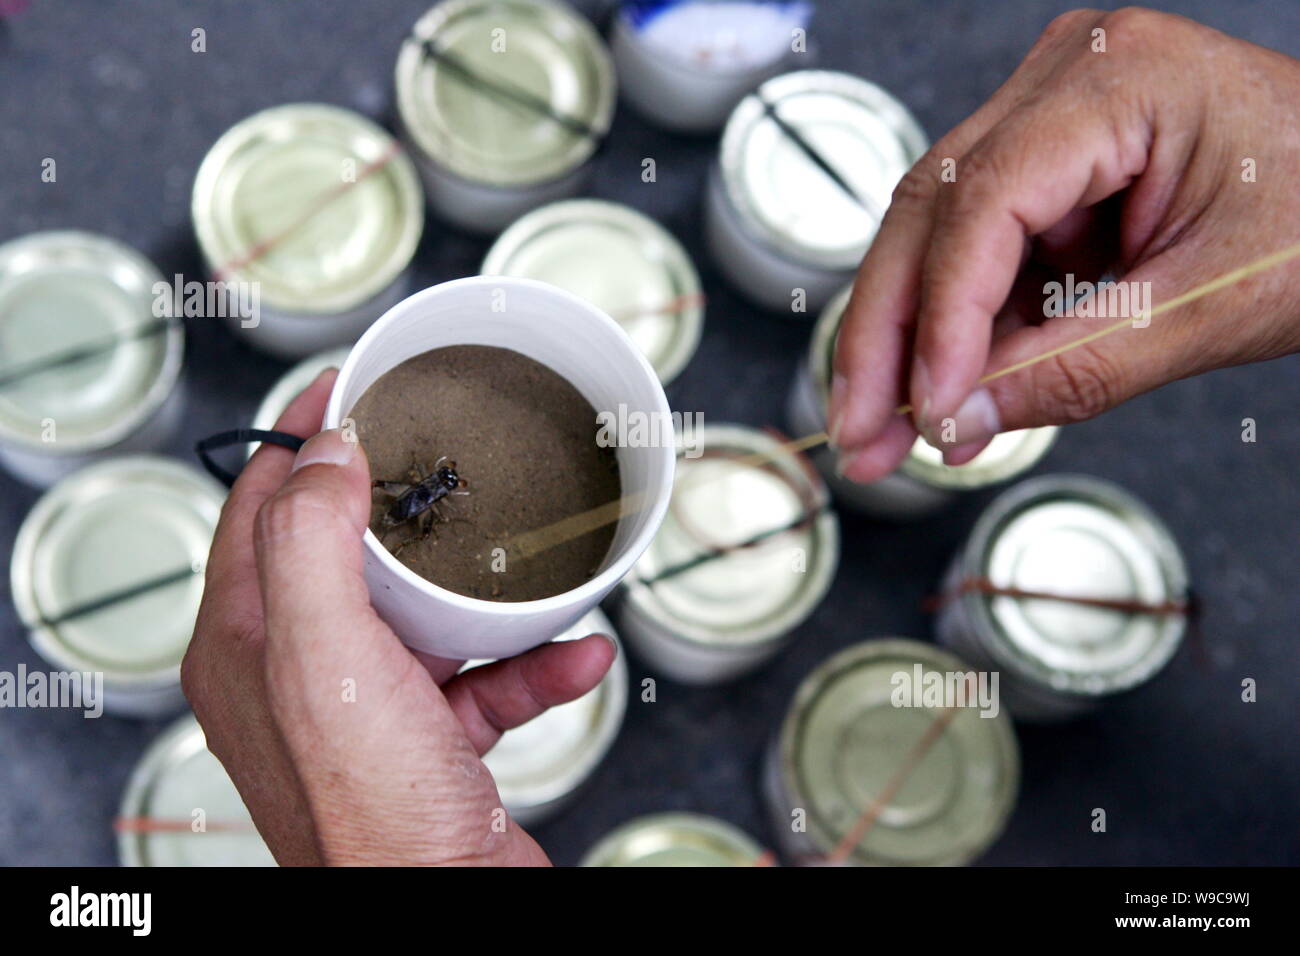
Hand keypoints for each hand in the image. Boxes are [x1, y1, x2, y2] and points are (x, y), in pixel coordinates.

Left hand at [181, 369, 615, 865]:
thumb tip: (324, 453)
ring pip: (424, 617)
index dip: (300, 436)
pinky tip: (578, 653)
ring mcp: (364, 713)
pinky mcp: (429, 745)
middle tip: (451, 454)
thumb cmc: (375, 813)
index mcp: (246, 646)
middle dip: (406, 507)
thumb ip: (311, 542)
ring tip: (529, 561)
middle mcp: (296, 677)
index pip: (257, 507)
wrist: (447, 916)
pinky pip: (483, 681)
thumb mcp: (326, 657)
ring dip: (486, 592)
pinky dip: (532, 663)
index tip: (350, 385)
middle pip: (347, 555)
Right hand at [828, 7, 1299, 478]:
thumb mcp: (1213, 307)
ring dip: (909, 343)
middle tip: (857, 433)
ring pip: (936, 239)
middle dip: (886, 337)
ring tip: (891, 433)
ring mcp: (1050, 122)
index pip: (984, 204)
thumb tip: (957, 420)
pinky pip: (980, 255)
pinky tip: (952, 394)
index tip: (924, 411)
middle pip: (929, 215)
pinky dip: (963, 331)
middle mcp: (1065, 83)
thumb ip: (1077, 367)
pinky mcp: (1051, 172)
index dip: (940, 319)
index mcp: (1117, 80)